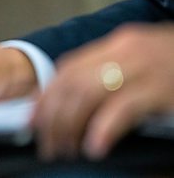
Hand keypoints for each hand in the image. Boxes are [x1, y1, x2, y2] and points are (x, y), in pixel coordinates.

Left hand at [32, 23, 173, 160]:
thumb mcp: (140, 61)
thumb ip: (109, 72)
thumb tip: (72, 101)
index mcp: (115, 44)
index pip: (67, 68)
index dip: (46, 95)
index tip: (34, 119)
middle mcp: (124, 51)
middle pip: (72, 82)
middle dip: (52, 116)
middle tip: (46, 143)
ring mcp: (143, 67)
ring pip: (88, 94)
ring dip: (69, 126)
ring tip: (64, 150)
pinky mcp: (162, 89)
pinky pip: (122, 109)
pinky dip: (102, 130)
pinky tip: (94, 148)